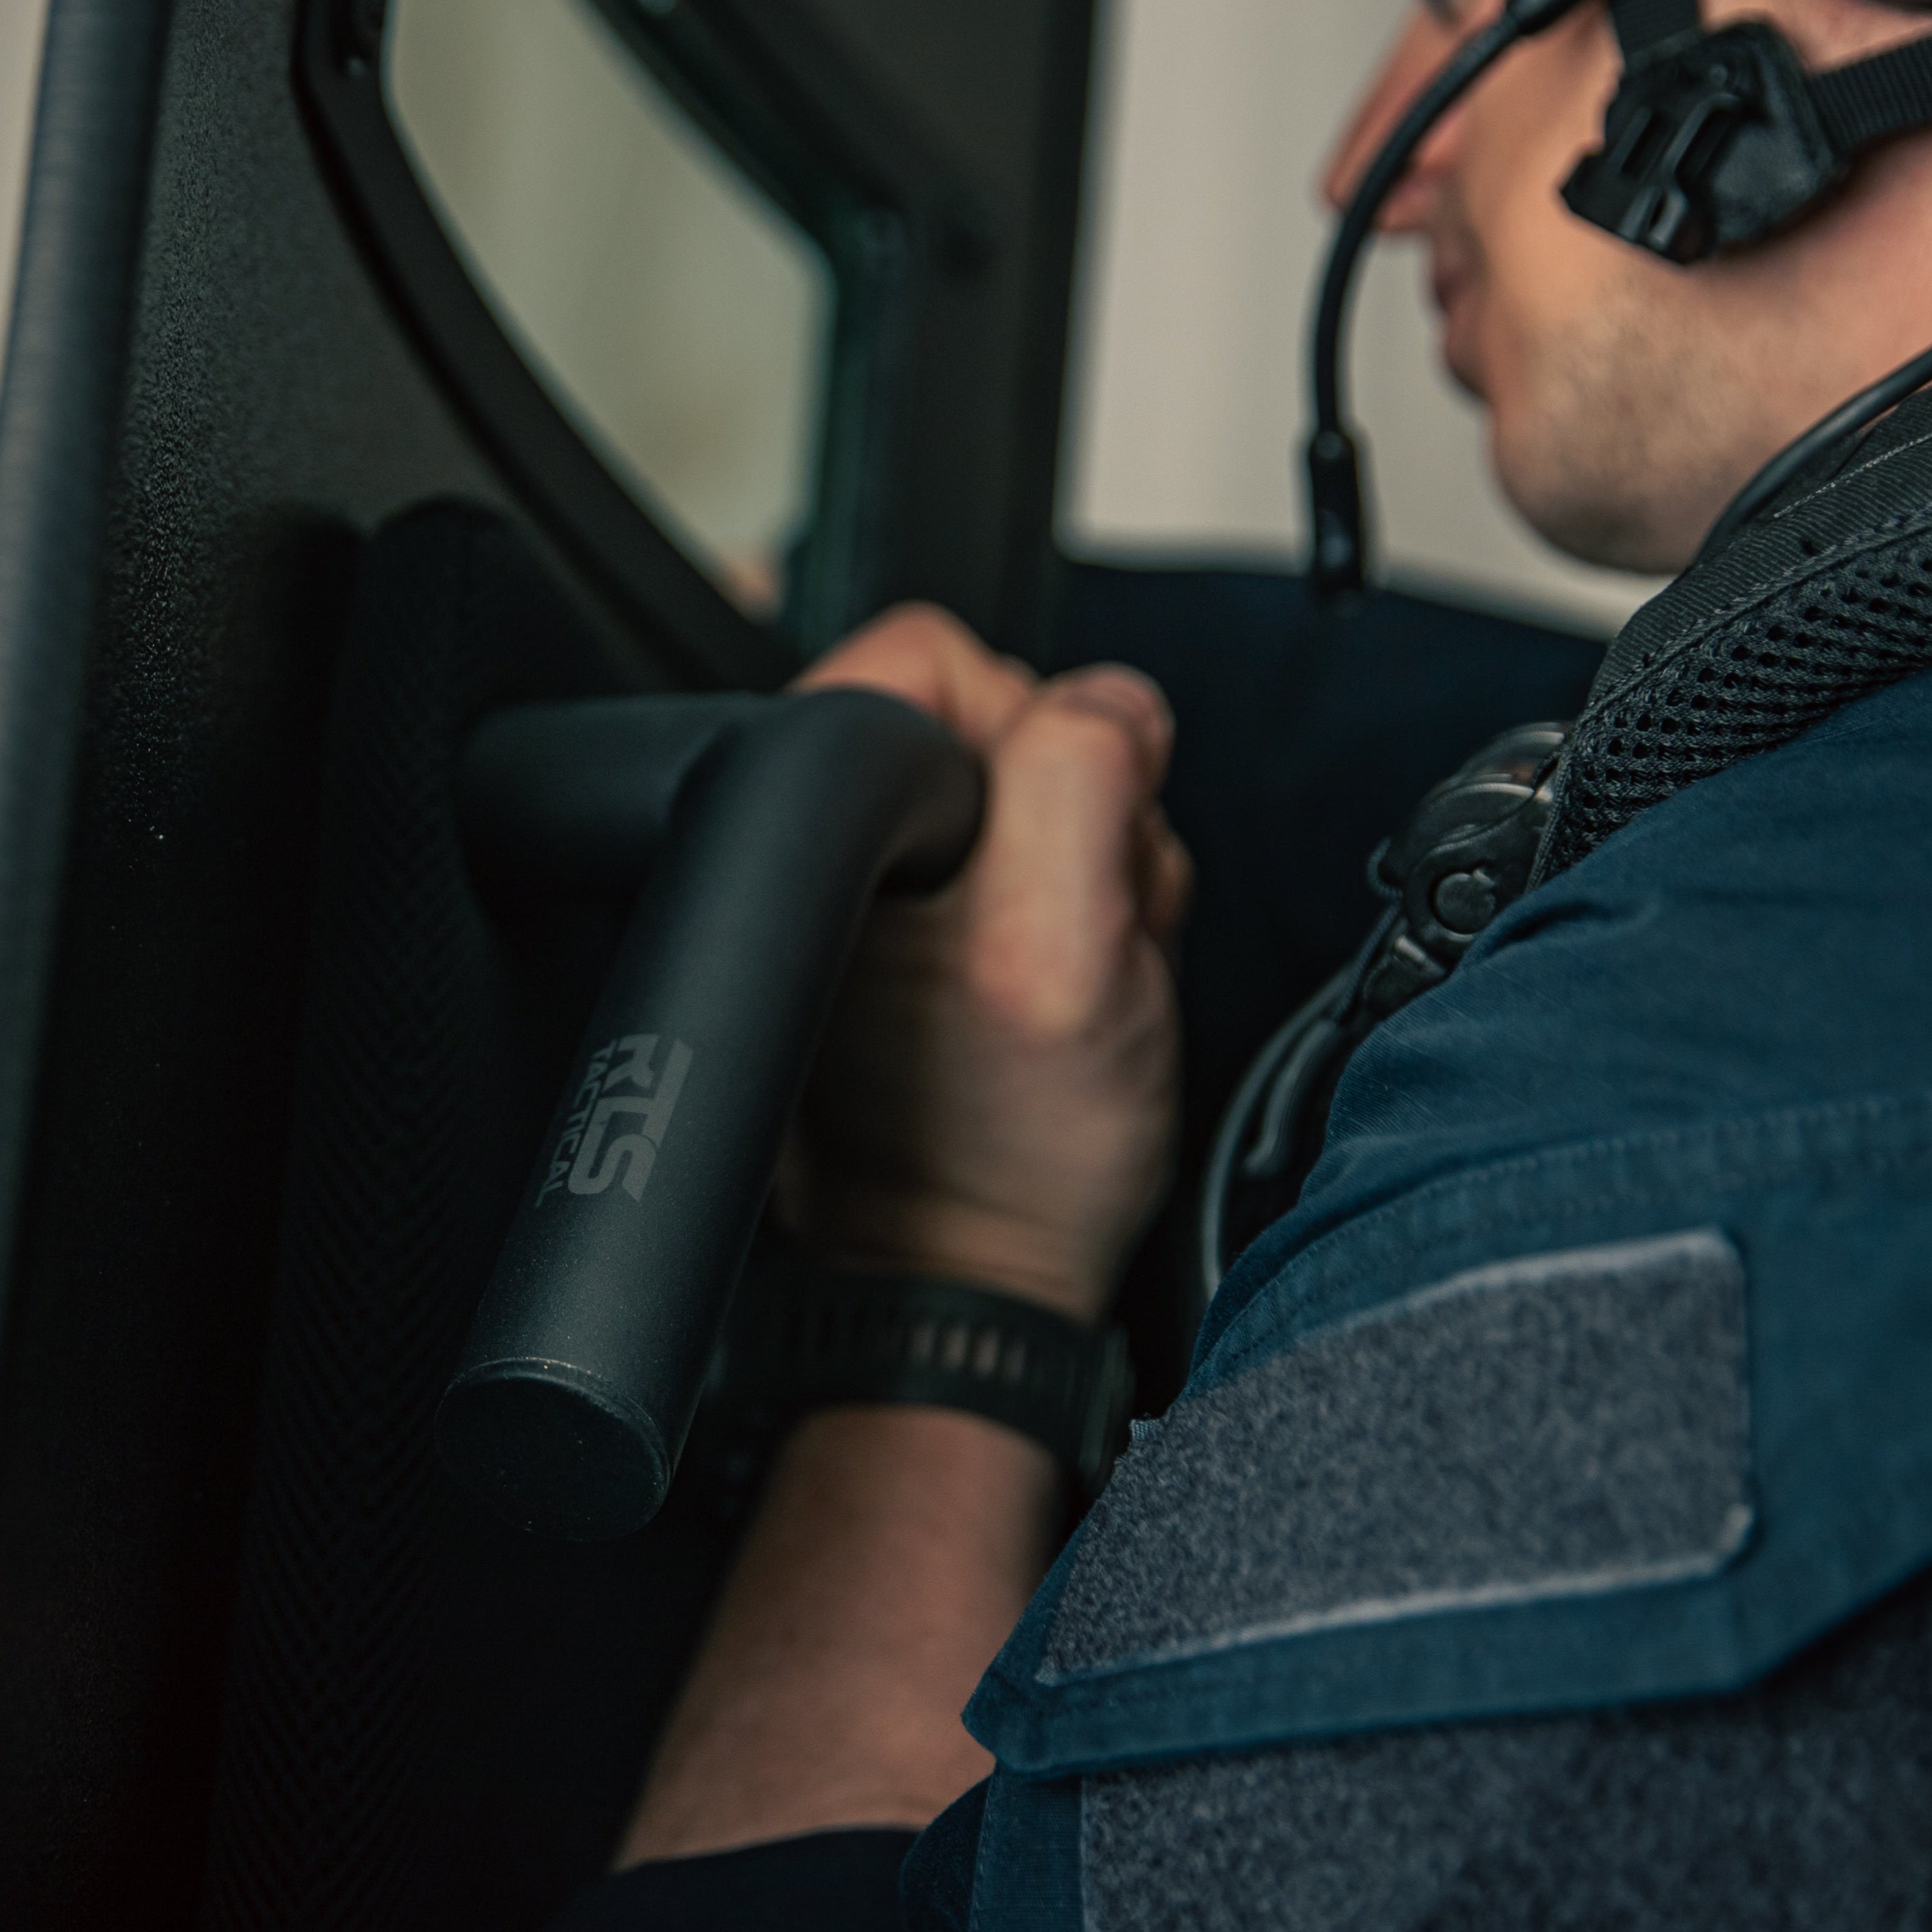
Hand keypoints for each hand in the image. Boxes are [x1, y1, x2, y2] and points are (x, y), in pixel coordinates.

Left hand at [781, 605, 1189, 1326]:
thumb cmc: (1003, 1150)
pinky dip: (1084, 918)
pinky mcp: (928, 935)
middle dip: (1082, 817)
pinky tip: (1072, 989)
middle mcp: (835, 844)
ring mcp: (886, 891)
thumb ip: (1080, 782)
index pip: (936, 656)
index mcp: (823, 822)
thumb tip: (1108, 699)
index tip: (1058, 842)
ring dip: (1098, 874)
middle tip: (1080, 930)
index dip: (1035, 730)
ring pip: (1039, 797)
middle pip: (1003, 723)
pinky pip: (1041, 868)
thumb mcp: (1069, 950)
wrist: (974, 1275)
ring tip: (1077, 979)